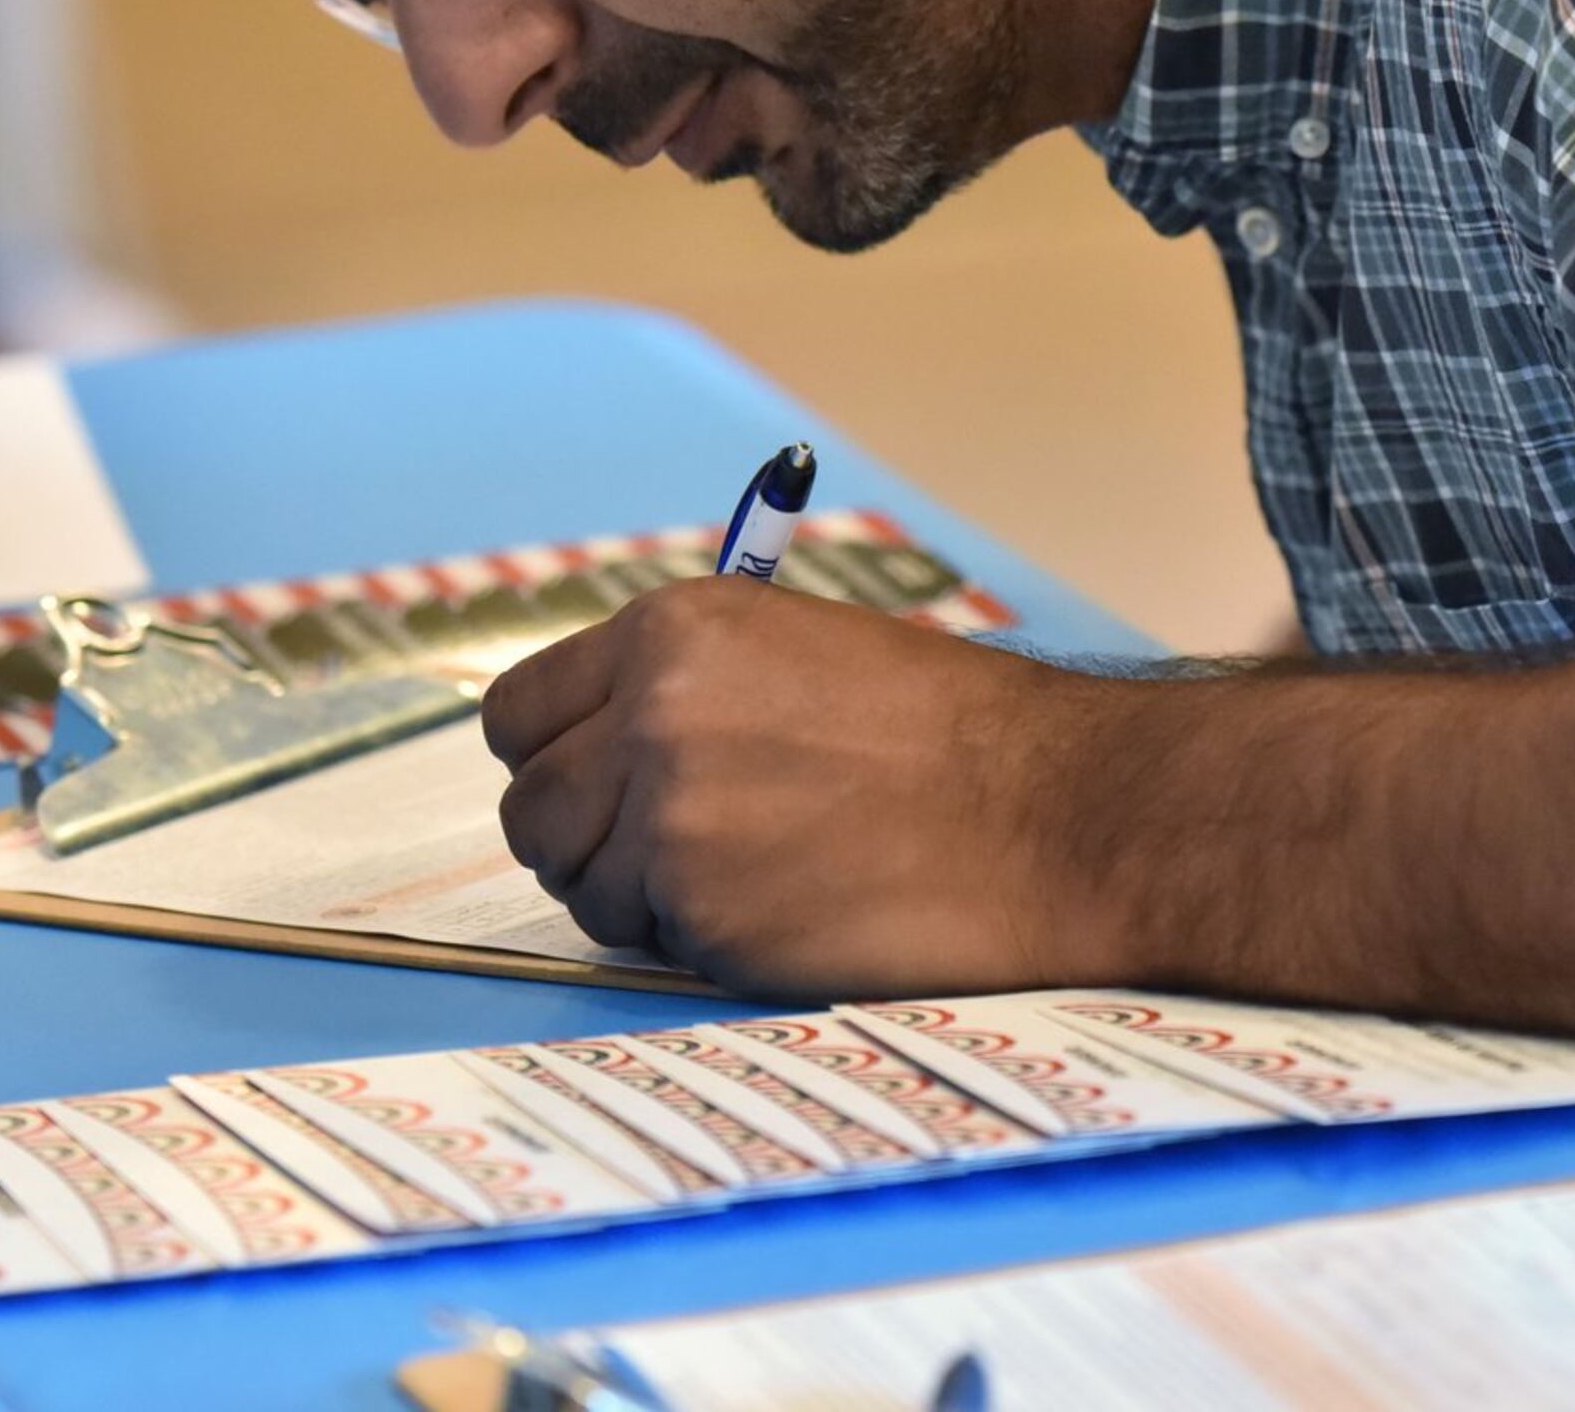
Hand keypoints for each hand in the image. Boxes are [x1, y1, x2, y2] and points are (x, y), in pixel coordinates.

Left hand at [482, 582, 1113, 995]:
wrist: (1053, 814)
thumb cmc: (954, 735)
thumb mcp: (802, 653)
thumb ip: (689, 688)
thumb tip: (605, 741)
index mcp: (674, 631)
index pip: (521, 710)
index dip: (557, 758)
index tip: (596, 784)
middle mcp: (651, 713)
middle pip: (532, 806)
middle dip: (586, 838)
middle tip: (667, 853)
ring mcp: (668, 817)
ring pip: (580, 883)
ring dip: (639, 897)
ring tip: (748, 877)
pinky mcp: (699, 911)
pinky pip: (646, 942)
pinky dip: (698, 941)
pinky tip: (786, 910)